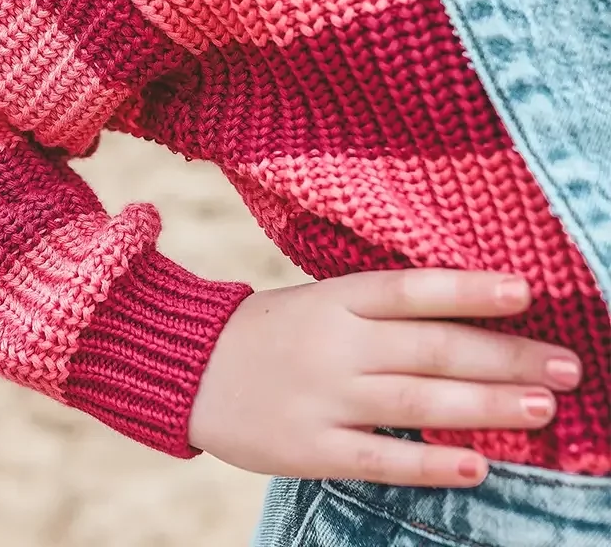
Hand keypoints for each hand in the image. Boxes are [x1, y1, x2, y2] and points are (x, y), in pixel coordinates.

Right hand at [188, 269, 581, 486]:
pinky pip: (379, 456)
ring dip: (485, 406)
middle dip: (504, 357)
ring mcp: (321, 396)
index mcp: (332, 300)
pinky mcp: (308, 446)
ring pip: (416, 401)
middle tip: (566, 367)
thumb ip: (376, 315)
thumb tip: (460, 325)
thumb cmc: (266, 333)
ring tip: (542, 410)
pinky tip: (476, 465)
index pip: (409, 289)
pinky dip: (429, 462)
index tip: (525, 292)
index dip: (467, 289)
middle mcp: (332, 344)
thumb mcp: (315, 304)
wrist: (188, 369)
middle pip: (429, 348)